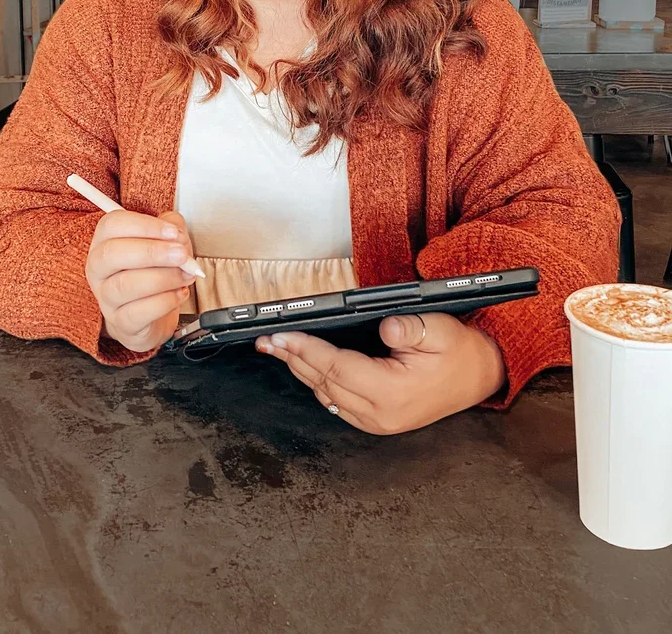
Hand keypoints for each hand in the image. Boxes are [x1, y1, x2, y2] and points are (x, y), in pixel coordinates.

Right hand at [86, 209, 195, 351]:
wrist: (152, 313)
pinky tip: (179, 294)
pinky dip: (165, 301)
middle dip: (152, 252)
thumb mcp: (165, 242)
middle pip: (112, 253)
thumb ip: (173, 229)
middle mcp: (98, 268)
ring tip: (185, 275)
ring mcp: (105, 297)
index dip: (145, 226)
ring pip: (125, 284)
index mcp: (105, 240)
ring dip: (164, 278)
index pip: (113, 224)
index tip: (174, 232)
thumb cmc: (155, 270)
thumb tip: (178, 235)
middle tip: (181, 255)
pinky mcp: (119, 322)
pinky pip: (138, 311)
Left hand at [256, 313, 505, 434]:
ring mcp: (378, 421)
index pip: (336, 368)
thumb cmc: (459, 352)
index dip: (306, 349)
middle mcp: (381, 413)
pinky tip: (306, 370)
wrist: (480, 377)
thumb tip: (387, 327)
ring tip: (278, 351)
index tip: (282, 335)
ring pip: (327, 395)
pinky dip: (319, 384)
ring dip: (301, 371)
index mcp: (393, 392)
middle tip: (267, 340)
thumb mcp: (440, 330)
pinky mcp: (378, 420)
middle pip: (324, 383)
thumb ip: (412, 329)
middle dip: (293, 359)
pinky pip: (338, 404)